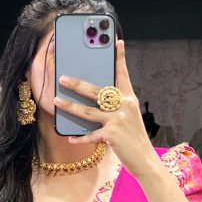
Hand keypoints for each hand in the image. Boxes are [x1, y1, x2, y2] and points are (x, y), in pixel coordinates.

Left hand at [54, 39, 155, 179]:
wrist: (144, 159)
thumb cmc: (134, 138)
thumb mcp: (129, 118)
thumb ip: (116, 107)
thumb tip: (97, 100)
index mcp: (129, 99)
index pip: (123, 75)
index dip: (120, 58)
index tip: (117, 42)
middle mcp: (124, 106)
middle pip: (97, 91)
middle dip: (78, 85)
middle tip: (62, 79)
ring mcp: (117, 120)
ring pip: (88, 111)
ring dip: (70, 107)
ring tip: (57, 102)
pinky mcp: (111, 134)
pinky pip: (91, 135)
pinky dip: (80, 137)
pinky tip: (70, 137)